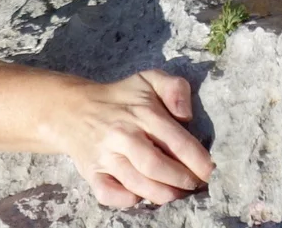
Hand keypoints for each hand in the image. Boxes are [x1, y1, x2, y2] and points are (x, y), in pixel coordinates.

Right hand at [50, 70, 212, 207]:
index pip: (176, 141)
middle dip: (182, 181)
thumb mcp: (148, 80)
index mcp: (141, 112)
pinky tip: (140, 194)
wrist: (73, 108)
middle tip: (193, 184)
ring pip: (137, 184)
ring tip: (175, 192)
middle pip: (157, 167)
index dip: (198, 161)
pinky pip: (110, 194)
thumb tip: (187, 115)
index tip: (209, 171)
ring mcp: (106, 155)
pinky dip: (127, 200)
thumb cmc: (120, 98)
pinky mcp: (92, 173)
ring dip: (163, 194)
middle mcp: (123, 134)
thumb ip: (175, 88)